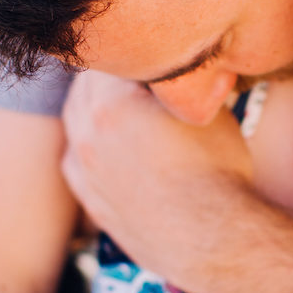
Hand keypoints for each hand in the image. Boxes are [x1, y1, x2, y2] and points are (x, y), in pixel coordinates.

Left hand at [61, 72, 253, 284]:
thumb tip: (185, 67)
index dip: (133, 52)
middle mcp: (89, 134)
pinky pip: (73, 161)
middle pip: (85, 86)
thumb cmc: (219, 173)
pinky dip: (84, 145)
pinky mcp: (91, 201)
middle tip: (134, 73)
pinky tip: (103, 143)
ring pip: (74, 121)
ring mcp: (86, 171)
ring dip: (92, 107)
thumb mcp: (207, 111)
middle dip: (108, 76)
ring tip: (120, 105)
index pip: (110, 58)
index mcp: (112, 103)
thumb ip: (181, 84)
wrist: (217, 239)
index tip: (149, 55)